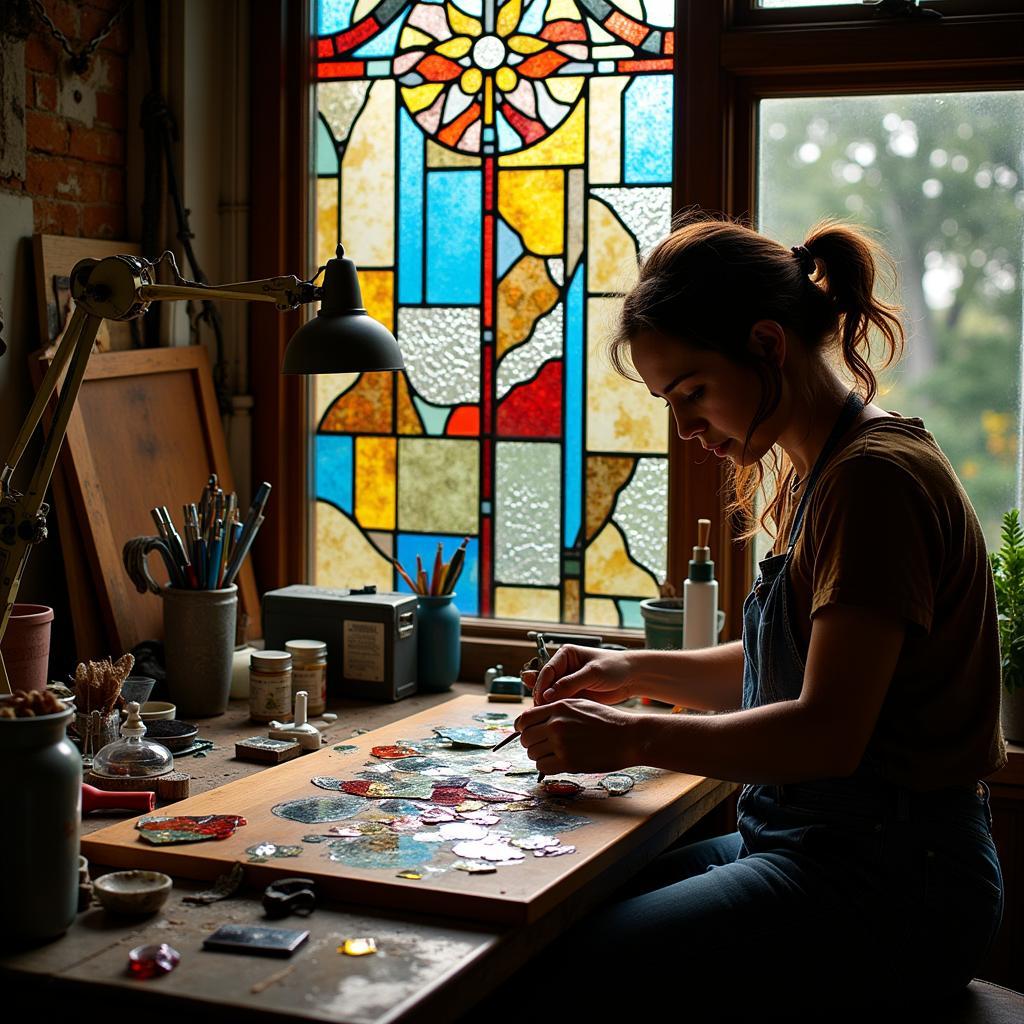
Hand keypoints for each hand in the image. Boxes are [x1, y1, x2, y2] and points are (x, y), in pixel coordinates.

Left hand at [514, 699, 640, 774]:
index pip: (524, 719)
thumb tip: (533, 718)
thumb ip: (555, 709)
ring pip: (532, 754)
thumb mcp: (579, 704)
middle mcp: (556, 725)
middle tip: (541, 745)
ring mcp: (561, 744)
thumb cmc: (606, 720)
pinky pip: (542, 767)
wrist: (629, 737)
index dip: (521, 727)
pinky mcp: (568, 762)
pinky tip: (557, 763)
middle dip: (530, 742)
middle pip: (525, 738)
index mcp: (558, 708)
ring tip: (552, 754)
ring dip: (539, 755)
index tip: (525, 732)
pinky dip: (546, 766)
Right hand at [522, 645, 634, 706]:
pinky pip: (561, 702)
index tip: (540, 700)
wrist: (632, 678)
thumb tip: (547, 695)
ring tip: (545, 717)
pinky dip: (557, 710)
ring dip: (548, 705)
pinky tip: (555, 717)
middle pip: (546, 683)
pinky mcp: (574, 694)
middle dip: (542, 697)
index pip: (547, 670)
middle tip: (539, 712)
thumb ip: (570, 683)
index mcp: (566, 655)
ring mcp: (568, 682)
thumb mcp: (593, 673)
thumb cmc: (615, 667)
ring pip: (551, 695)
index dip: (541, 686)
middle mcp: (564, 667)